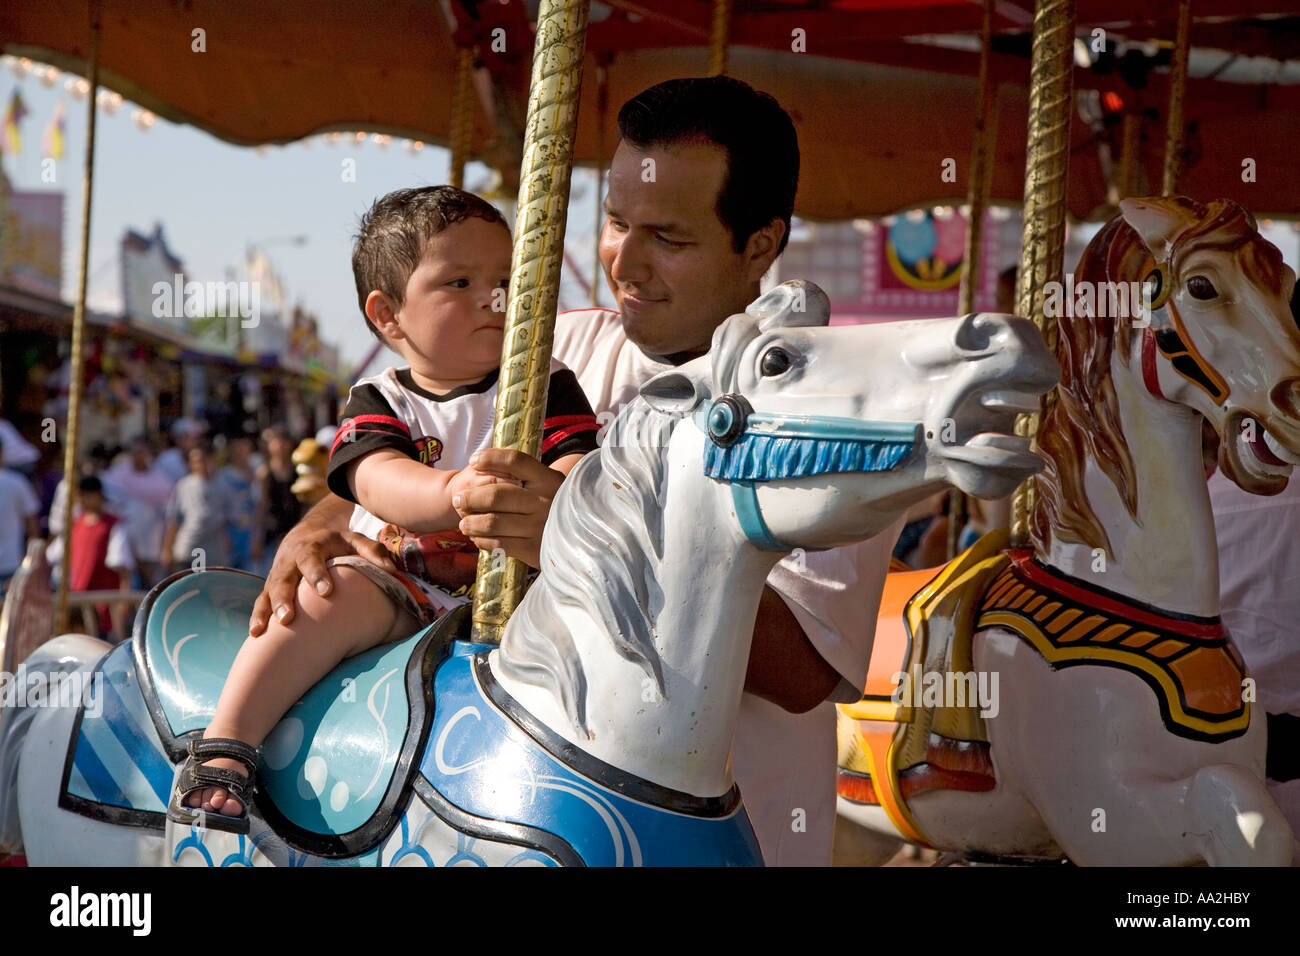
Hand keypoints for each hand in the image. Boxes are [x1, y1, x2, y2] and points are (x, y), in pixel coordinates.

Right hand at [248, 502, 396, 636]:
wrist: (304, 536)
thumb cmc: (336, 543)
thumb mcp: (355, 540)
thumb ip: (372, 552)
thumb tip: (392, 570)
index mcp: (312, 547)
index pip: (312, 559)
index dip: (317, 574)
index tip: (326, 591)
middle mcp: (290, 561)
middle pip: (284, 578)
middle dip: (284, 598)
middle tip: (287, 618)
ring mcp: (277, 575)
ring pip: (268, 592)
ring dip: (266, 611)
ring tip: (262, 630)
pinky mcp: (270, 588)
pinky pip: (261, 601)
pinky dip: (257, 616)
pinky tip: (255, 634)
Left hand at [452, 449, 563, 569]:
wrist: (583, 541)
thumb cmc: (555, 508)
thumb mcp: (550, 486)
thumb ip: (525, 475)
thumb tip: (482, 462)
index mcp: (549, 479)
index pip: (516, 461)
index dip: (491, 458)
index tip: (474, 460)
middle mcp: (545, 501)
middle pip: (496, 494)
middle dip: (470, 497)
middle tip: (458, 500)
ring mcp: (540, 526)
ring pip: (492, 522)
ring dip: (471, 522)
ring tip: (464, 523)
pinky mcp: (534, 549)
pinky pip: (498, 543)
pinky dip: (482, 540)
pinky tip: (478, 538)